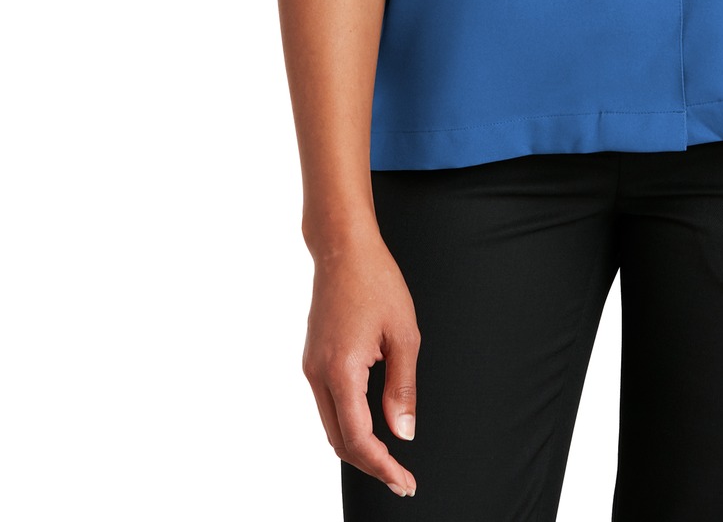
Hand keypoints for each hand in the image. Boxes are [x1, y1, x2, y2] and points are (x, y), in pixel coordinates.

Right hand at [301, 228, 421, 496]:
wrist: (343, 248)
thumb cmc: (375, 281)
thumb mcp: (404, 334)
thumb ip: (403, 388)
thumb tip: (403, 432)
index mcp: (341, 370)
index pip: (358, 439)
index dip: (382, 466)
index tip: (404, 481)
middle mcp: (318, 374)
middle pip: (339, 441)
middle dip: (370, 464)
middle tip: (401, 477)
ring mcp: (311, 366)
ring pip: (330, 425)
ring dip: (357, 446)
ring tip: (389, 457)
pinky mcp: (312, 359)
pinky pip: (327, 405)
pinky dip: (347, 423)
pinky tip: (370, 425)